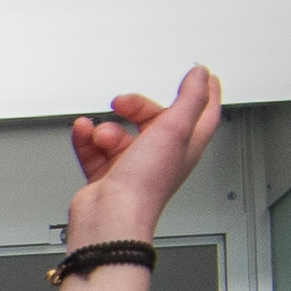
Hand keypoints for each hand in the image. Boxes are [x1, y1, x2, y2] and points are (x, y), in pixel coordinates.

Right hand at [66, 65, 223, 242]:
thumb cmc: (145, 185)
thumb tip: (201, 75)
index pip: (204, 115)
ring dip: (106, 128)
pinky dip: (87, 138)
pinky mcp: (106, 175)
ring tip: (101, 136)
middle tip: (123, 103)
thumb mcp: (175, 129)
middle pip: (154, 118)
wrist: (109, 215)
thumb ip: (190, 98)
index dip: (206, 93)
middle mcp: (162, 157)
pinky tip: (84, 133)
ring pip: (120, 132)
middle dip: (136, 107)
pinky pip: (94, 147)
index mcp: (186, 147)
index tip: (203, 77)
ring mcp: (133, 166)